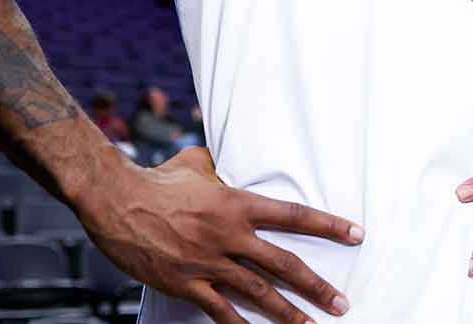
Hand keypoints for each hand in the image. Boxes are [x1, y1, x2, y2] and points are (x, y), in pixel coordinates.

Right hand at [75, 147, 363, 323]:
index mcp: (238, 203)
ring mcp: (209, 262)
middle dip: (317, 285)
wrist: (116, 200)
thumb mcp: (196, 163)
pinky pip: (219, 310)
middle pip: (284, 263)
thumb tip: (224, 162)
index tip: (357, 234)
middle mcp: (230, 234)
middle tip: (343, 302)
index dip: (329, 225)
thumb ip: (218, 168)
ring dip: (289, 312)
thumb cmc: (156, 179)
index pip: (294, 215)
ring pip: (259, 291)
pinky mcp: (186, 283)